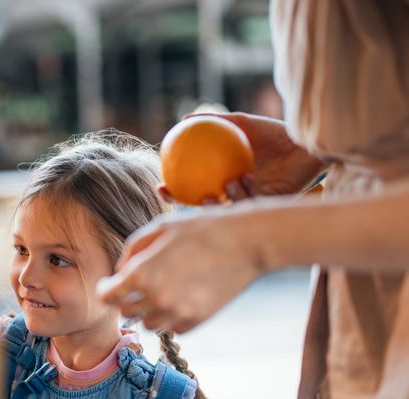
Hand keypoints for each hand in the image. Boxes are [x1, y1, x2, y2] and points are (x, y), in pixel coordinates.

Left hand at [98, 210, 264, 332]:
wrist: (246, 242)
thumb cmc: (200, 229)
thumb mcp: (159, 228)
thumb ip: (132, 251)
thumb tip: (120, 272)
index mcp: (141, 273)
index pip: (107, 296)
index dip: (106, 290)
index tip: (111, 286)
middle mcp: (156, 298)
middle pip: (126, 313)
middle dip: (127, 300)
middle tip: (138, 287)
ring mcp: (177, 312)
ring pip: (149, 325)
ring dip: (149, 311)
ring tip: (162, 292)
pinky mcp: (197, 320)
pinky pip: (173, 328)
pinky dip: (172, 318)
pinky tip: (180, 299)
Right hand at [160, 113, 326, 202]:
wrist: (306, 143)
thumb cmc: (276, 133)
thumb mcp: (242, 123)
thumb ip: (216, 121)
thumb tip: (184, 118)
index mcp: (223, 181)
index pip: (193, 190)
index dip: (175, 192)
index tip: (161, 185)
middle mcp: (234, 195)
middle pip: (204, 207)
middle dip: (185, 206)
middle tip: (173, 196)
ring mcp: (250, 203)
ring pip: (226, 211)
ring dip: (217, 203)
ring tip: (212, 191)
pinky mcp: (270, 206)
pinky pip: (250, 203)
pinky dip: (243, 192)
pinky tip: (240, 179)